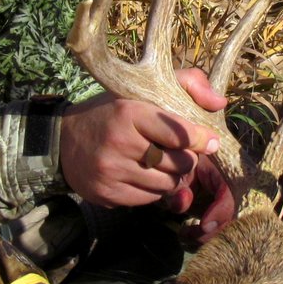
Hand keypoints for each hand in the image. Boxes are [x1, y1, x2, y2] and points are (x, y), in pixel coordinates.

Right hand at [59, 68, 232, 233]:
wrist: (62, 141)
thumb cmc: (111, 113)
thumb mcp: (142, 89)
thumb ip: (187, 84)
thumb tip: (221, 103)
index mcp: (129, 112)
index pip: (180, 132)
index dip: (200, 139)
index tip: (208, 141)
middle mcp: (119, 142)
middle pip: (179, 163)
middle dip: (186, 159)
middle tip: (179, 153)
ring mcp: (111, 171)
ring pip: (167, 184)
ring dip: (172, 177)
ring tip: (162, 164)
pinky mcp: (107, 193)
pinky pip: (149, 199)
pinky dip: (154, 190)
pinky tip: (144, 176)